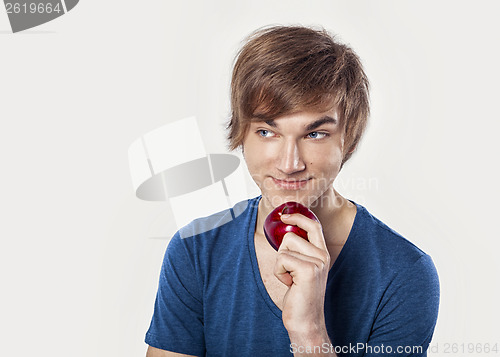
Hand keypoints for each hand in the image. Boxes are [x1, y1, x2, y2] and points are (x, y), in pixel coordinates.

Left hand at [274, 213, 330, 338]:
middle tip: (289, 272)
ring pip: (284, 247)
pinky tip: (289, 284)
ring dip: (280, 264)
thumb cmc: (300, 295)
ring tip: (290, 279)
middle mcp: (323, 256)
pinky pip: (282, 259)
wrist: (306, 321)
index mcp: (322, 253)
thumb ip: (299, 252)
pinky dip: (279, 272)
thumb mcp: (301, 269)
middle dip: (282, 253)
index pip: (313, 225)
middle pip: (291, 236)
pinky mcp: (308, 270)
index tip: (285, 216)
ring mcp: (317, 262)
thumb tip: (286, 232)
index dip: (298, 217)